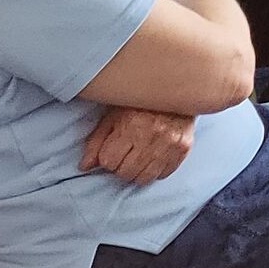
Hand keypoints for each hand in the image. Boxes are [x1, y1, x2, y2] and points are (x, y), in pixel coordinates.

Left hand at [81, 106, 195, 183]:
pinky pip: (163, 174)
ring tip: (137, 157)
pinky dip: (156, 170)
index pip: (109, 162)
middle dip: (120, 167)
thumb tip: (85, 166)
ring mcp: (170, 144)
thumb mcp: (113, 115)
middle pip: (126, 173)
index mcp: (131, 125)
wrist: (177, 88)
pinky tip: (153, 156)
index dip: (107, 159)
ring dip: (137, 171)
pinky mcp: (184, 149)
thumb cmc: (141, 102)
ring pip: (144, 178)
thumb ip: (97, 141)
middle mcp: (152, 136)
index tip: (111, 151)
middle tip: (125, 154)